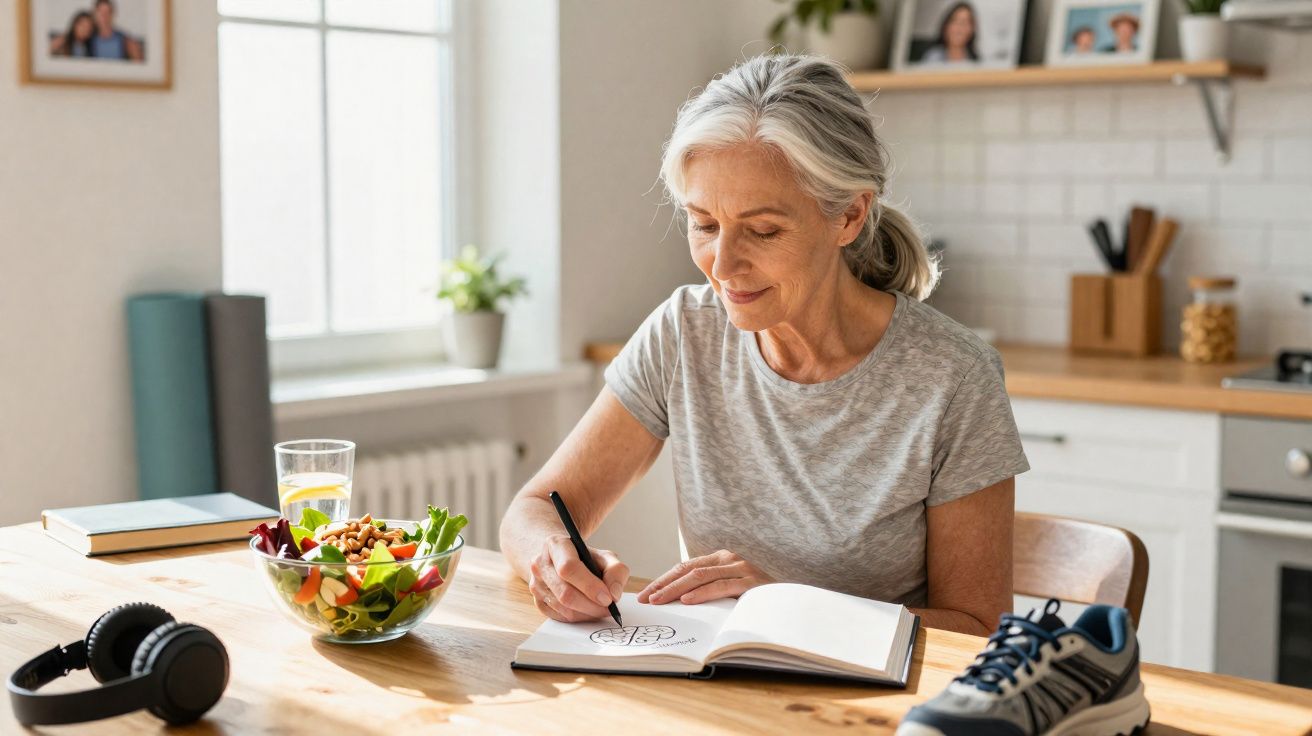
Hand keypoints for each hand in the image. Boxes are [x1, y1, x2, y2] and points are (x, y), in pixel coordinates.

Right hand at [528, 534, 628, 622]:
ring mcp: (536, 584)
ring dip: (587, 613)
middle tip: (609, 608)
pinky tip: (588, 610)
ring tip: (601, 609)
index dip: (590, 586)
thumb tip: (614, 595)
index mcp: (556, 545)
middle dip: (591, 605)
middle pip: (565, 593)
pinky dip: (579, 617)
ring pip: (563, 608)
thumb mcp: (604, 556)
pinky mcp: (538, 601)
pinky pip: (560, 617)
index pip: (569, 568)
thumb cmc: (584, 557)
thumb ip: (616, 571)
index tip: (608, 598)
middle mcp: (540, 564)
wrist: (561, 558)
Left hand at [637, 550, 772, 604]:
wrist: (789, 602)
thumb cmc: (755, 600)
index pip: (685, 567)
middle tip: (645, 599)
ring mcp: (740, 568)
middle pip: (688, 570)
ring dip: (676, 589)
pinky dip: (702, 593)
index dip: (663, 581)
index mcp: (721, 559)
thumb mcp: (727, 591)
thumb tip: (674, 602)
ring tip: (658, 600)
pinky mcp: (750, 581)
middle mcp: (729, 559)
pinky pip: (720, 586)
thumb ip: (707, 589)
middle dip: (663, 585)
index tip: (645, 595)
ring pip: (700, 576)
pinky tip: (687, 600)